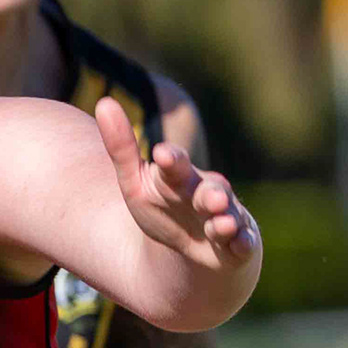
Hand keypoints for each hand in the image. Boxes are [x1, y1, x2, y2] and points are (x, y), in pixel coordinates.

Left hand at [98, 94, 256, 271]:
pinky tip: (240, 245)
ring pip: (228, 217)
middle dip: (211, 195)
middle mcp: (206, 194)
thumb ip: (120, 147)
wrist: (193, 244)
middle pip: (210, 191)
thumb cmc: (163, 205)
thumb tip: (104, 102)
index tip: (162, 154)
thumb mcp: (135, 182)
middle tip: (210, 198)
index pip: (175, 165)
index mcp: (179, 177)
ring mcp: (225, 218)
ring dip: (226, 220)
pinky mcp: (238, 243)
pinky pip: (243, 243)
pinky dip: (243, 243)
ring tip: (222, 222)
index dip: (171, 161)